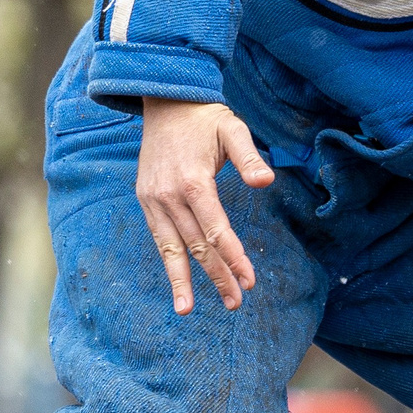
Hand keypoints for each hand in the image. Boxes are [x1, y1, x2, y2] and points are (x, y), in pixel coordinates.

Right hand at [137, 98, 274, 313]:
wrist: (164, 102)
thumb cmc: (206, 117)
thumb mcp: (233, 129)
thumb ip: (249, 156)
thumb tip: (266, 182)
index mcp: (193, 182)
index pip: (217, 230)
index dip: (233, 257)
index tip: (249, 281)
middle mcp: (169, 196)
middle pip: (197, 245)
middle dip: (217, 276)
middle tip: (235, 303)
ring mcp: (154, 199)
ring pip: (172, 248)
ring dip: (183, 280)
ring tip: (188, 310)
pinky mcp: (146, 200)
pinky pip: (159, 237)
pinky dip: (168, 261)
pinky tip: (177, 282)